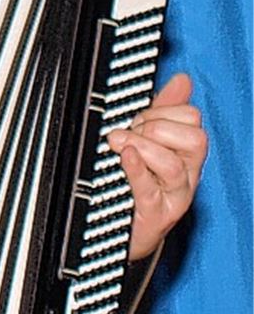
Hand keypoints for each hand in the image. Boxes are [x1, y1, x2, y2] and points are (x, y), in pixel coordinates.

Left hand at [107, 72, 205, 261]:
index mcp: (186, 153)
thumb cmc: (135, 185)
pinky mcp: (154, 217)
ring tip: (117, 144)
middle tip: (128, 135)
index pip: (192, 119)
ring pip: (175, 164)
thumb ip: (165, 110)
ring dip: (143, 146)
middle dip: (157, 128)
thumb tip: (182, 79)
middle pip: (195, 140)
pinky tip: (125, 156)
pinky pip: (149, 189)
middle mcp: (187, 176)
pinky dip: (137, 168)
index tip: (138, 118)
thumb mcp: (149, 143)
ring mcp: (173, 198)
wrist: (121, 234)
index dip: (164, 111)